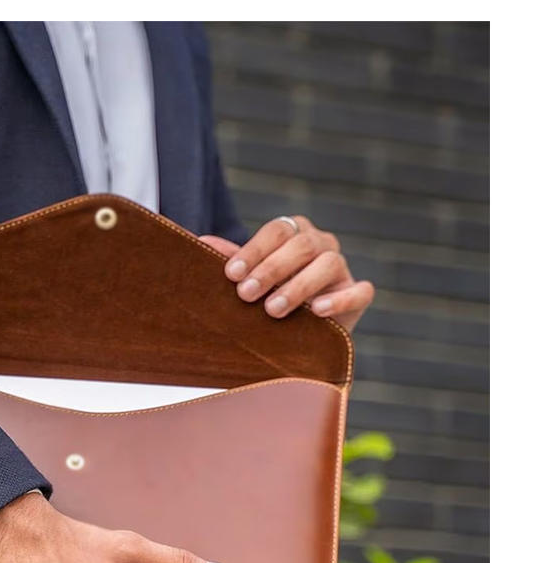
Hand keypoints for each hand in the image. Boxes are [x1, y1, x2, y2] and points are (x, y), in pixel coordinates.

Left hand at [200, 216, 373, 332]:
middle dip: (271, 269)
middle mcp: (321, 244)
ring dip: (299, 285)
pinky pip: (359, 291)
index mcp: (294, 233)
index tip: (231, 274)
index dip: (254, 250)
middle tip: (246, 294)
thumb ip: (233, 261)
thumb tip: (201, 241)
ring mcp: (342, 269)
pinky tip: (317, 311)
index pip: (278, 230)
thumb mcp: (250, 279)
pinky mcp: (357, 295)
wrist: (300, 332)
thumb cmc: (268, 296)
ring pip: (329, 263)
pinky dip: (340, 299)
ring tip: (273, 309)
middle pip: (302, 244)